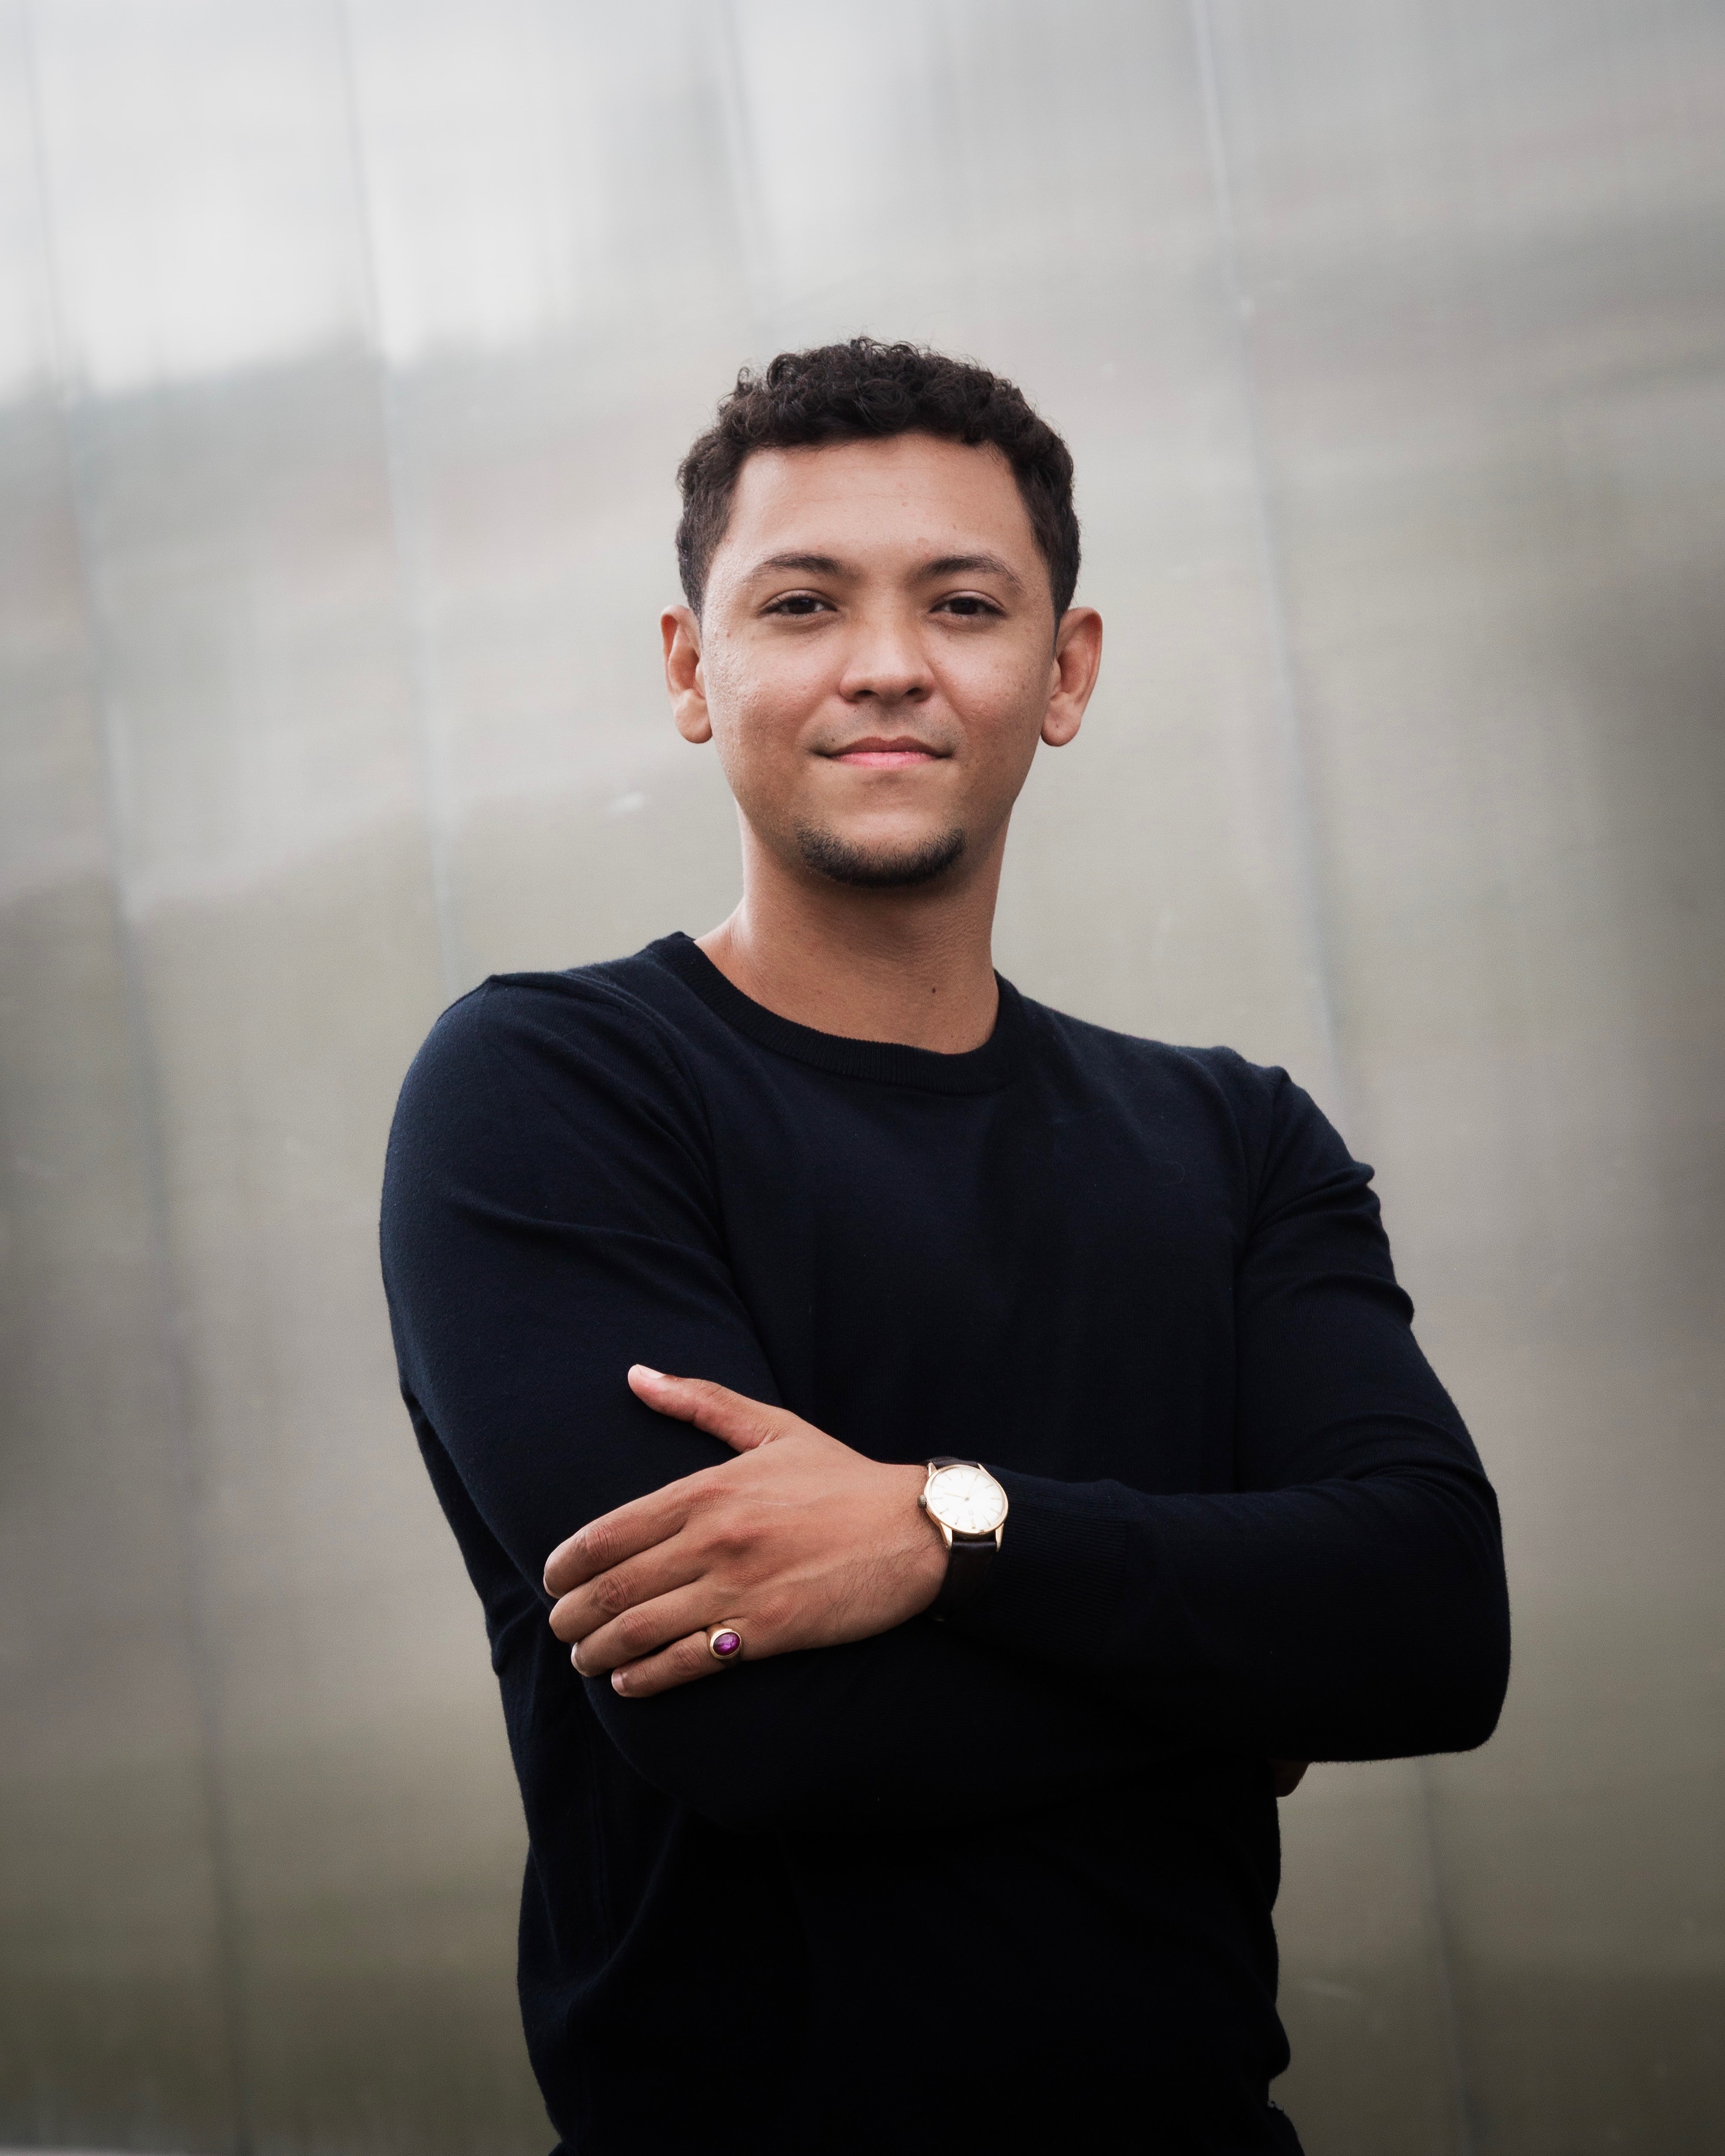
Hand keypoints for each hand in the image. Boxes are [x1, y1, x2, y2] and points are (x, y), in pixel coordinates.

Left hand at [543, 1367, 947, 1697]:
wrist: (917, 1530)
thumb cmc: (843, 1479)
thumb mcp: (773, 1428)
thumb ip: (700, 1401)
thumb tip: (636, 1374)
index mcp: (710, 1489)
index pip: (610, 1531)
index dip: (566, 1563)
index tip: (551, 1579)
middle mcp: (716, 1539)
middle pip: (614, 1586)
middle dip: (572, 1615)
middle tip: (560, 1627)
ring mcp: (739, 1588)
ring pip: (640, 1629)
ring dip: (598, 1650)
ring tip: (586, 1658)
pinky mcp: (766, 1632)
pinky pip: (686, 1662)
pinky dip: (646, 1677)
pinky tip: (629, 1681)